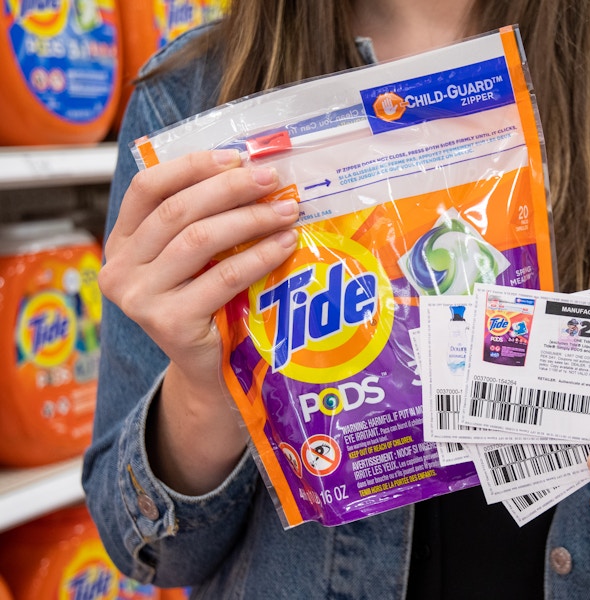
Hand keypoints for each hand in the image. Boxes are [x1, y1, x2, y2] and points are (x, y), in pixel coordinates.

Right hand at [101, 149, 297, 388]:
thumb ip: (202, 220)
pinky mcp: (169, 322)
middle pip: (177, 210)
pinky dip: (259, 256)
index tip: (236, 157)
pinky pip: (223, 276)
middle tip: (272, 180)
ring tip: (287, 211)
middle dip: (230, 188)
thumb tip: (252, 171)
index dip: (192, 166)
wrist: (208, 371)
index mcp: (122, 243)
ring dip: (250, 219)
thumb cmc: (207, 306)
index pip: (147, 188)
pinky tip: (284, 245)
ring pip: (199, 239)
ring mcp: (140, 297)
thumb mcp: (194, 260)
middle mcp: (120, 268)